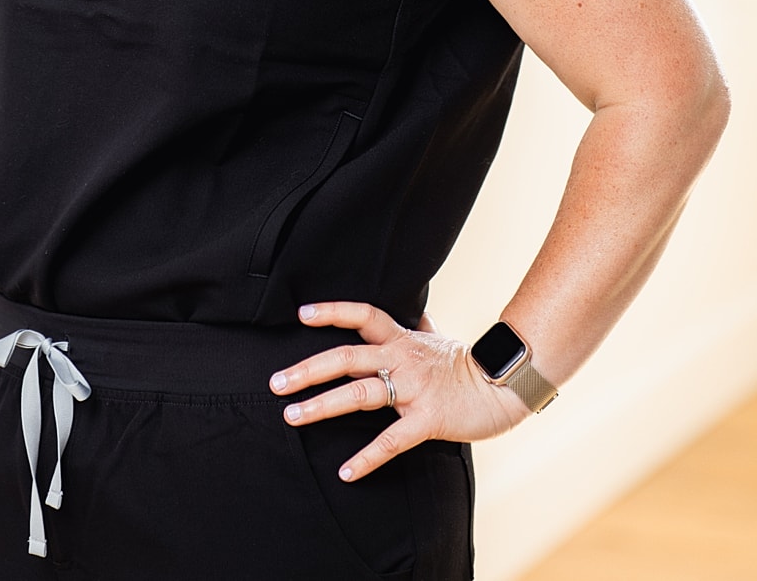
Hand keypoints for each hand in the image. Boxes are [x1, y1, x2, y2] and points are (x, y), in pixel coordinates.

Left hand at [268, 301, 527, 481]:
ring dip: (321, 406)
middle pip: (347, 357)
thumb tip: (415, 309)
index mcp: (402, 339)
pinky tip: (346, 471)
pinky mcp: (427, 420)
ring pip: (359, 394)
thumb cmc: (468, 363)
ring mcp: (413, 389)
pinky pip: (391, 441)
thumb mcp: (438, 337)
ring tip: (292, 416)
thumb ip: (419, 325)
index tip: (302, 314)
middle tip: (277, 382)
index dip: (332, 311)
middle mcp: (402, 359)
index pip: (363, 315)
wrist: (505, 386)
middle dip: (308, 370)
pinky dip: (367, 458)